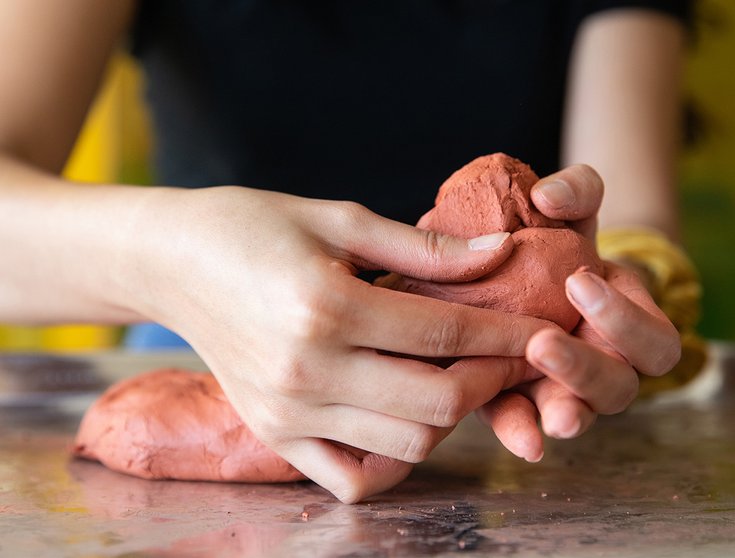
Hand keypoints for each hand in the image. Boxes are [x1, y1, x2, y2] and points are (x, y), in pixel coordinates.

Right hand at [125, 186, 547, 501]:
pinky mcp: (274, 435)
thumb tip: (501, 252)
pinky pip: (351, 478)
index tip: (543, 328)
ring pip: (405, 446)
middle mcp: (308, 371)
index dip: (506, 334)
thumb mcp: (338, 218)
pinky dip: (391, 460)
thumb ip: (424, 247)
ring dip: (448, 418)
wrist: (173, 262)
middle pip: (436, 404)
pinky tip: (402, 418)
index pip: (445, 335)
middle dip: (491, 380)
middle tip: (507, 354)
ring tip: (458, 378)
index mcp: (328, 307)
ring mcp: (289, 412)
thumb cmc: (253, 227)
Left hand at [477, 165, 679, 459]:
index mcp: (628, 326)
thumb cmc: (561, 245)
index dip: (624, 320)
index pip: (652, 340)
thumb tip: (547, 197)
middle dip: (585, 369)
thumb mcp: (573, 213)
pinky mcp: (516, 399)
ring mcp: (561, 389)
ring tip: (548, 414)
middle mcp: (603, 366)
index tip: (578, 282)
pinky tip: (516, 438)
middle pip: (617, 388)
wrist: (518, 271)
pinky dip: (517, 431)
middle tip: (544, 342)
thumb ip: (575, 192)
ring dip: (560, 412)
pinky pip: (521, 423)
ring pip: (576, 414)